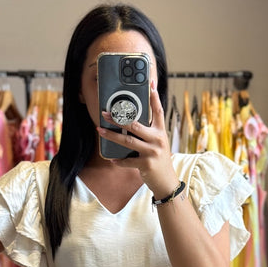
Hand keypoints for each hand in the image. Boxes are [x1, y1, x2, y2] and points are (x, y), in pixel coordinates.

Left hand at [99, 85, 177, 199]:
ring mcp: (152, 152)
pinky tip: (112, 158)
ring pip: (127, 141)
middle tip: (106, 113)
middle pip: (135, 125)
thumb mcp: (157, 144)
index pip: (158, 111)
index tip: (151, 85)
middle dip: (119, 118)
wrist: (167, 181)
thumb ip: (147, 133)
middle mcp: (157, 140)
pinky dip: (118, 160)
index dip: (154, 97)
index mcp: (160, 132)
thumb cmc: (158, 160)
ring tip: (100, 130)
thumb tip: (128, 122)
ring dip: (111, 135)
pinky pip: (127, 161)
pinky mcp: (146, 164)